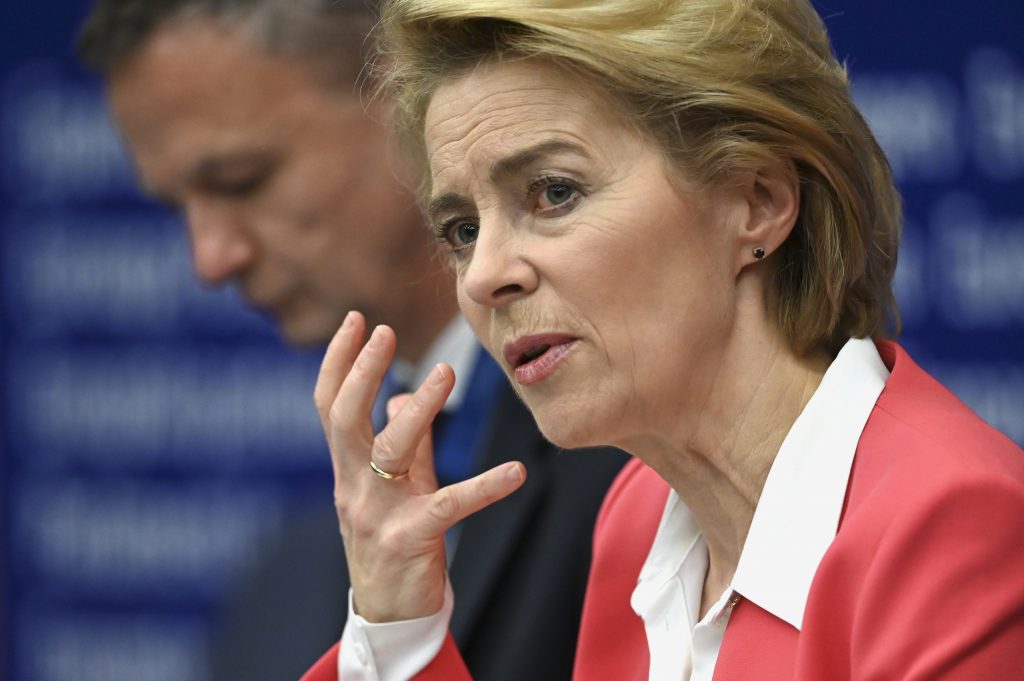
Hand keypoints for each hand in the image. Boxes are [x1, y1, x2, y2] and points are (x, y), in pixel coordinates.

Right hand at [314, 310, 525, 621]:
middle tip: (385, 331)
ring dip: (419, 410)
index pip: (330, 405)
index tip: (356, 319)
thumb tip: (408, 392)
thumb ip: (407, 440)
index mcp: (347, 467)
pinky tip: (517, 472)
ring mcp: (376, 513)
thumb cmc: (393, 540)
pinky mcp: (409, 539)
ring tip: (447, 372)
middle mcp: (352, 485)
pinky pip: (449, 505)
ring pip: (389, 451)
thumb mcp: (397, 484)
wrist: (389, 614)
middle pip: (345, 419)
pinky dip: (485, 486)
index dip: (338, 361)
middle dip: (362, 372)